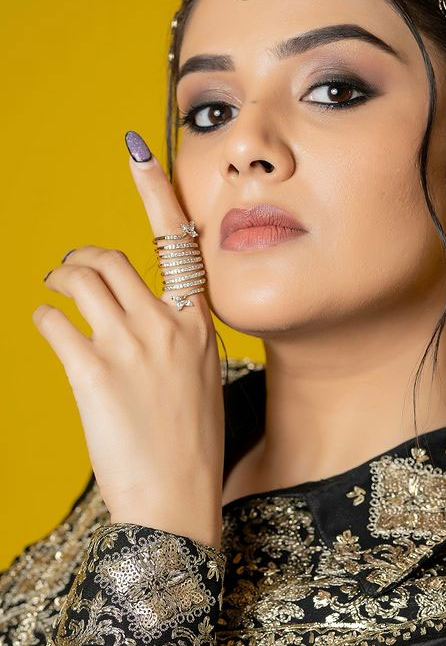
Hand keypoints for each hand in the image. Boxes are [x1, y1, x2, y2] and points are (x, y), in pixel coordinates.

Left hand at [32, 132, 224, 547]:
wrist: (177, 499)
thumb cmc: (190, 442)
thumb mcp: (199, 378)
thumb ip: (175, 338)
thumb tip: (137, 317)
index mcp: (199, 323)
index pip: (181, 241)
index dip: (156, 188)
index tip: (139, 145)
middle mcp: (169, 325)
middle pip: (110, 258)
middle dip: (80, 257)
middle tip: (68, 271)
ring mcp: (132, 346)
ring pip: (79, 278)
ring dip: (57, 279)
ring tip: (54, 293)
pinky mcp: (94, 371)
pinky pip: (54, 320)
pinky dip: (45, 317)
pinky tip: (50, 330)